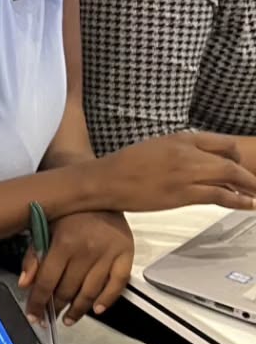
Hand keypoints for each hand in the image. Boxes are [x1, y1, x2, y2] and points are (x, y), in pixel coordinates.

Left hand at [20, 211, 132, 325]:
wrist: (101, 193)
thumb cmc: (69, 212)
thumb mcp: (44, 227)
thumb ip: (33, 256)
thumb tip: (24, 284)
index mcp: (63, 243)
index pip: (46, 282)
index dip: (38, 302)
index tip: (34, 315)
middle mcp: (87, 250)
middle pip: (68, 289)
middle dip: (56, 307)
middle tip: (50, 317)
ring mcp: (108, 253)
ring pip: (91, 291)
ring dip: (78, 309)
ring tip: (69, 319)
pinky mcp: (126, 254)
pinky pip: (117, 284)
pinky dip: (107, 300)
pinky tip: (97, 310)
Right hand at [92, 133, 255, 212]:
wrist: (104, 180)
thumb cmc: (124, 166)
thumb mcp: (156, 147)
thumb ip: (179, 151)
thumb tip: (197, 162)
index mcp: (180, 138)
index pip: (222, 144)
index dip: (237, 157)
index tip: (242, 166)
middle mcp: (187, 153)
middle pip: (231, 162)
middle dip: (249, 176)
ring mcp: (186, 173)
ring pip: (229, 177)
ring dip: (249, 188)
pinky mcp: (182, 194)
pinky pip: (219, 195)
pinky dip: (238, 201)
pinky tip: (248, 205)